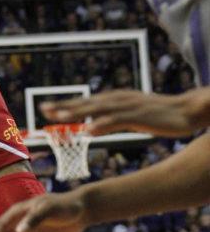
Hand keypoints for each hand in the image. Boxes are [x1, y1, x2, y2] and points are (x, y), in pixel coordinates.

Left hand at [41, 87, 209, 136]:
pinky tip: (89, 131)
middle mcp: (119, 99)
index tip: (47, 108)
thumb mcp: (132, 115)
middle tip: (43, 109)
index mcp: (116, 99)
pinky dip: (102, 125)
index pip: (86, 102)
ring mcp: (128, 106)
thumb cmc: (161, 114)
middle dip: (64, 106)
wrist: (187, 109)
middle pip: (86, 103)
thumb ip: (113, 118)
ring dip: (77, 112)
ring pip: (97, 109)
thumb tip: (93, 125)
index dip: (66, 105)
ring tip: (59, 117)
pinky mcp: (140, 116)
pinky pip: (117, 121)